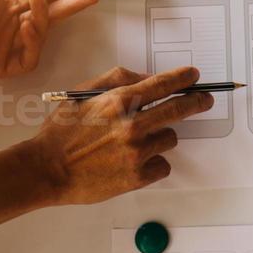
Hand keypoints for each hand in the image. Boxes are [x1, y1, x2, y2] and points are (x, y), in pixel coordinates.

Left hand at [0, 0, 98, 78]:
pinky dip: (32, 46)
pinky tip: (27, 29)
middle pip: (47, 22)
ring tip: (33, 15)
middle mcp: (9, 26)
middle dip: (68, 10)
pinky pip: (27, 62)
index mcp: (9, 4)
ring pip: (39, 41)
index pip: (45, 3)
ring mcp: (5, 46)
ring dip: (42, 27)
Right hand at [27, 65, 212, 203]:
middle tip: (205, 100)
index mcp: (118, 102)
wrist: (47, 170)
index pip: (161, 85)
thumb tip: (146, 79)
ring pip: (169, 138)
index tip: (194, 76)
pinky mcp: (138, 177)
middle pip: (179, 109)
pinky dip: (154, 162)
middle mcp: (131, 125)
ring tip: (134, 142)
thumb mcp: (83, 94)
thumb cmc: (62, 132)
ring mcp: (137, 152)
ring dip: (159, 137)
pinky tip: (133, 161)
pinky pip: (163, 165)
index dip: (182, 79)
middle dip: (197, 101)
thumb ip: (117, 80)